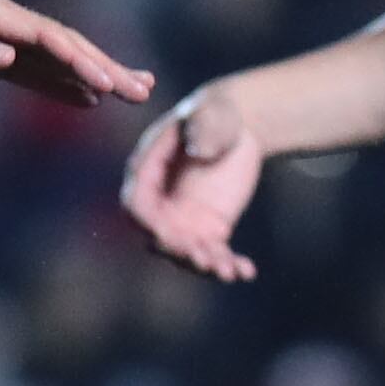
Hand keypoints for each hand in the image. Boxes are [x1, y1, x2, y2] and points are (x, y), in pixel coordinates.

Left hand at [0, 0, 153, 108]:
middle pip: (63, 44)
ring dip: (93, 73)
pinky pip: (31, 71)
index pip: (47, 37)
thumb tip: (7, 57)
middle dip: (104, 66)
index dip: (82, 60)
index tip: (112, 84)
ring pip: (54, 57)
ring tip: (133, 92)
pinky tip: (84, 99)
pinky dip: (61, 84)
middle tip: (144, 92)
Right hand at [120, 85, 266, 282]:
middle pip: (161, 236)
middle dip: (180, 251)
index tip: (167, 235)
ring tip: (228, 271)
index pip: (137, 203)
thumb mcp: (209, 114)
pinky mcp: (208, 228)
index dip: (148, 222)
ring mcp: (184, 218)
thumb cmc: (216, 113)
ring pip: (188, 251)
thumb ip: (202, 128)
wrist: (238, 125)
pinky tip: (247, 271)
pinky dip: (229, 265)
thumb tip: (198, 150)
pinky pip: (215, 253)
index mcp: (149, 170)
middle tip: (204, 258)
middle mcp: (162, 201)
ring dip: (205, 265)